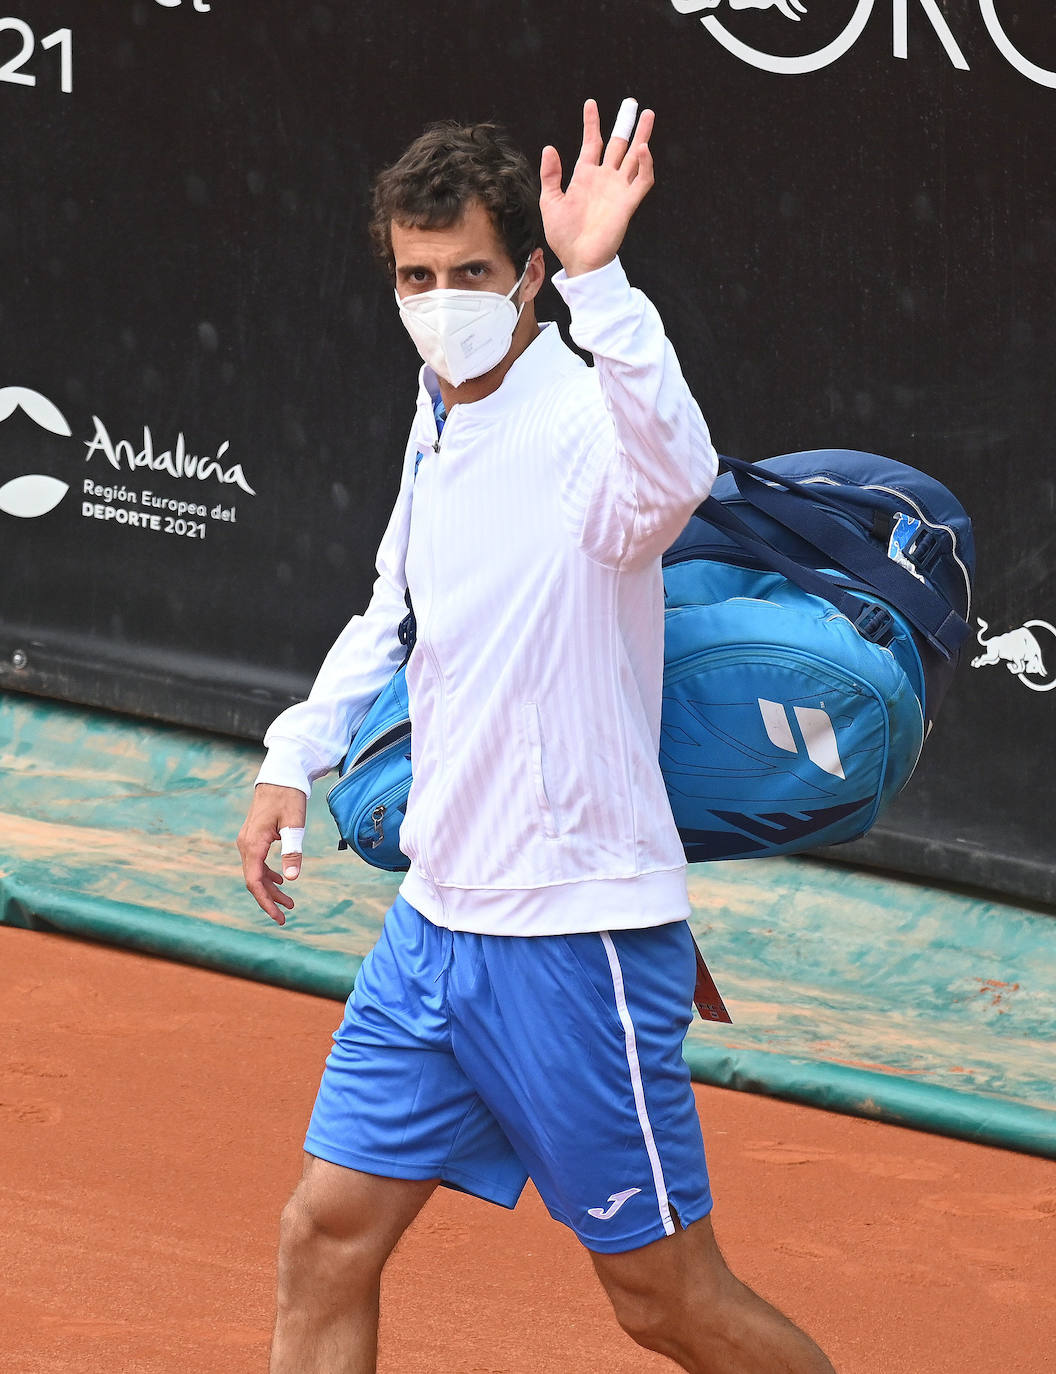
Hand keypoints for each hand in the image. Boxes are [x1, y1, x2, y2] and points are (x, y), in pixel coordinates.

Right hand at [237, 783, 306, 925]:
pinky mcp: (254, 837)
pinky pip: (258, 862)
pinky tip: (281, 880)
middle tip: (287, 914)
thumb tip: (291, 879)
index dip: (265, 902)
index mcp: (253, 844)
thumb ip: (292, 851)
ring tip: (289, 902)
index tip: (279, 917)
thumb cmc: (288, 797)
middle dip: (270, 899)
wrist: (280, 775)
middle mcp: (246, 844)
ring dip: (271, 888)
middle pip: (255, 880)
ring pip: (256, 872)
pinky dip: (268, 874)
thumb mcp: (294, 824)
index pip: (254, 881)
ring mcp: (248, 841)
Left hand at [539, 98, 654, 277]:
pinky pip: (642, 180)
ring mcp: (618, 189)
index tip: (590, 104)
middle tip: (633, 104)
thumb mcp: (550, 201)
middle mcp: (604, 179)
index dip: (591, 123)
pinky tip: (643, 149)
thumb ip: (551, 175)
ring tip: (648, 115)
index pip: (592, 143)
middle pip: (618, 145)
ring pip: (634, 156)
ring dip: (641, 136)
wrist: (578, 259)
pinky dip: (645, 164)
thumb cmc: (564, 236)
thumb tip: (549, 148)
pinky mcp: (628, 203)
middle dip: (626, 124)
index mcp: (584, 176)